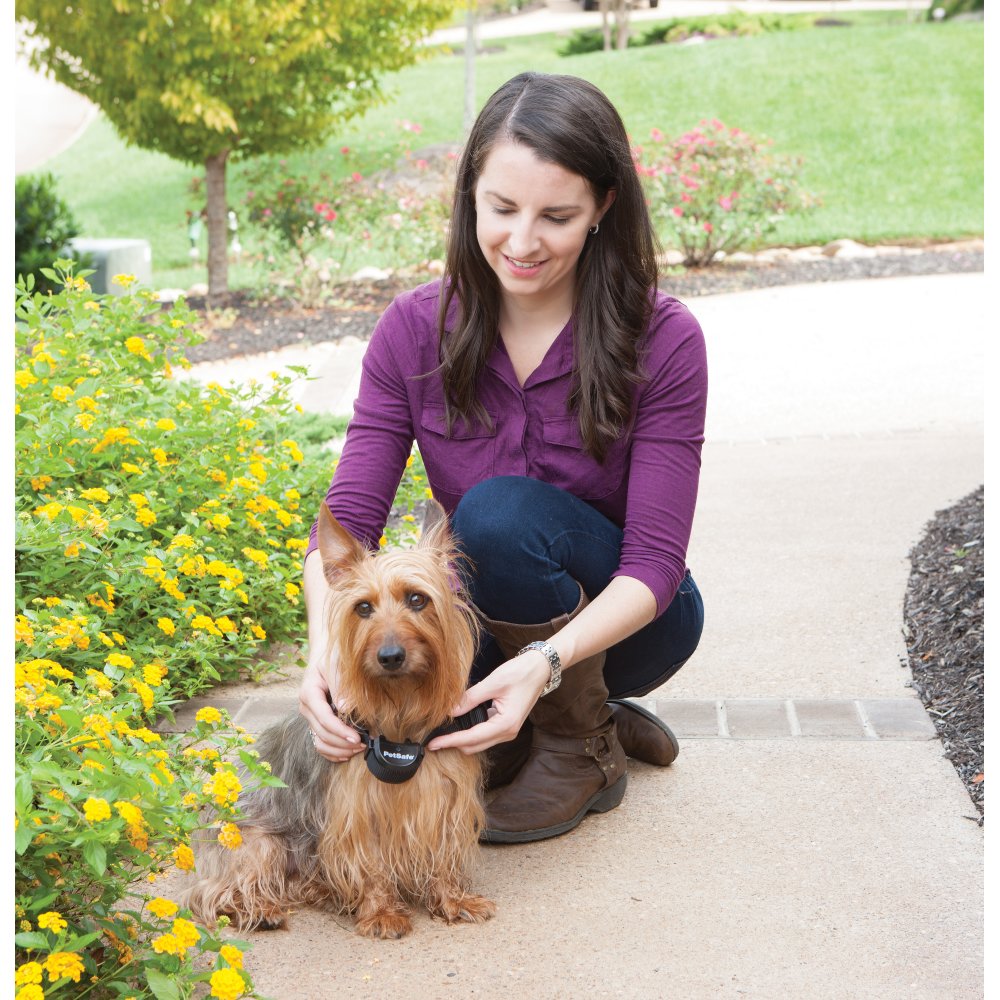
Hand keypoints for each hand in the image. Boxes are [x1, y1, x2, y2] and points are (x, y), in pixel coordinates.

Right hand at [298, 657, 363, 762]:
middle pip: (322, 733)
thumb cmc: (333, 659)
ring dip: (338, 749)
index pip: (324, 717)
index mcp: (309, 692)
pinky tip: (347, 753)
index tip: (357, 737)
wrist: (325, 658)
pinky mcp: (314, 722)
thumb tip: (345, 708)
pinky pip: (319, 743)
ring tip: (358, 749)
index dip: (340, 730)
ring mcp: (309, 716)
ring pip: (319, 742)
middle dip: (343, 742)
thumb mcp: (337, 666)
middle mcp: (306, 707)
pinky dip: (332, 752)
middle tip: (363, 744)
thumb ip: (341, 685)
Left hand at [425, 648, 550, 754]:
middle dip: (454, 744)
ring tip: (443, 732)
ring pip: (479, 743)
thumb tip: (449, 711)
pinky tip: (459, 723)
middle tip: (433, 738)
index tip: (432, 743)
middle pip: (474, 746)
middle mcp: (508, 732)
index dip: (450, 741)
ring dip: (462, 739)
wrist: (540, 668)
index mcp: (505, 724)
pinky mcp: (506, 725)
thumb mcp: (492, 683)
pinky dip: (471, 733)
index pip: (471, 738)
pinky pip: (485, 735)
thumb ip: (469, 698)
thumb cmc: (520, 673)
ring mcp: (508, 730)